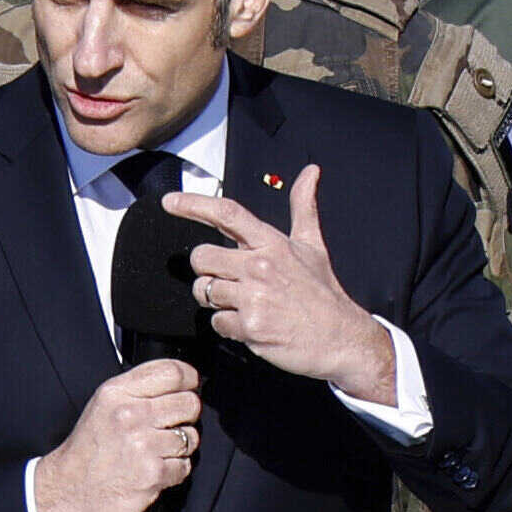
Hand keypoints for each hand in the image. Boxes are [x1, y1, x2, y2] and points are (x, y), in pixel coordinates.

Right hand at [34, 354, 204, 511]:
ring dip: (180, 447)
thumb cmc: (88, 450)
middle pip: (189, 403)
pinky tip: (153, 469)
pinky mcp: (152, 473)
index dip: (189, 378)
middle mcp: (130, 415)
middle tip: (170, 425)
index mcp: (117, 393)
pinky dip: (174, 471)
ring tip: (157, 451)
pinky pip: (184, 466)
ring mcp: (142, 445)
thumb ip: (137, 390)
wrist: (68, 491)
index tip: (190, 386)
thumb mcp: (103, 405)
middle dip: (187, 416)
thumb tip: (180, 381)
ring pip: (191, 437)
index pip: (172, 371)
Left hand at [167, 167, 395, 400]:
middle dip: (207, 270)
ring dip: (217, 300)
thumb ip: (303, 206)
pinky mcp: (251, 327)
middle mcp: (260, 266)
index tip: (170, 202)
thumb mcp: (313, 245)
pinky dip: (229, 327)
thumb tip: (310, 173)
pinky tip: (252, 325)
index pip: (226, 214)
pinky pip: (217, 323)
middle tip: (229, 280)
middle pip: (203, 257)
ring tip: (245, 304)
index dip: (193, 205)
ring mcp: (254, 297)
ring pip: (205, 292)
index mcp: (272, 243)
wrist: (341, 338)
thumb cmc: (323, 293)